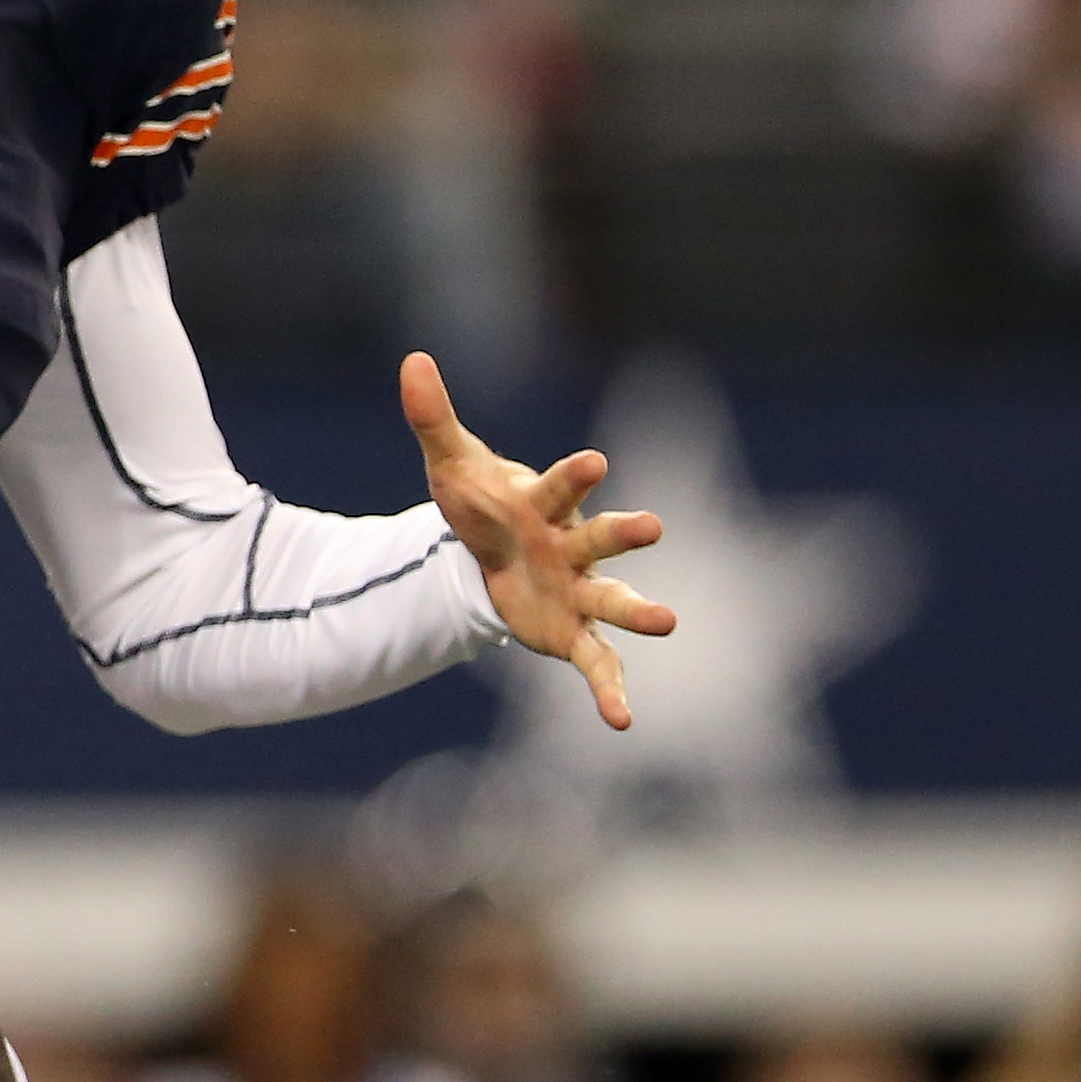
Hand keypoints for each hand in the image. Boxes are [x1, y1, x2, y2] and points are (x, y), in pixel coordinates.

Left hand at [400, 351, 676, 729]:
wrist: (487, 557)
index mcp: (545, 504)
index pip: (561, 486)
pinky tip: (623, 722)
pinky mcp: (574, 633)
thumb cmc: (482, 505)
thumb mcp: (450, 466)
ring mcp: (579, 591)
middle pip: (601, 539)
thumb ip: (434, 418)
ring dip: (640, 610)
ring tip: (669, 621)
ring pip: (614, 599)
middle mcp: (573, 546)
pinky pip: (599, 663)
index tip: (596, 461)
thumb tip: (412, 360)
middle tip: (654, 525)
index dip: (575, 476)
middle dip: (623, 533)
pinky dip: (611, 690)